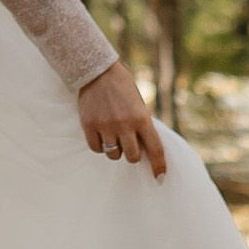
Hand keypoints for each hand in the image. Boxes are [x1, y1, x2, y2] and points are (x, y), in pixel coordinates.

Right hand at [76, 60, 167, 179]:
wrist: (97, 70)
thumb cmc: (122, 86)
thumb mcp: (138, 104)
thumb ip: (142, 125)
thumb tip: (144, 149)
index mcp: (141, 118)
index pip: (154, 148)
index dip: (158, 166)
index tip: (160, 178)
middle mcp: (124, 124)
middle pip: (132, 157)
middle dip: (132, 155)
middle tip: (128, 145)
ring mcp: (105, 126)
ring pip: (113, 155)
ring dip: (115, 150)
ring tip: (113, 135)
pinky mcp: (89, 126)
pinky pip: (96, 149)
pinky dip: (100, 146)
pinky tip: (101, 135)